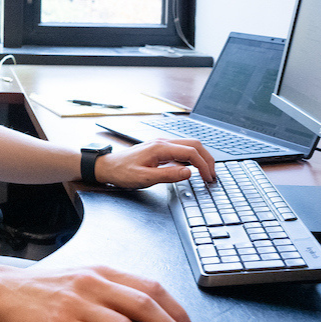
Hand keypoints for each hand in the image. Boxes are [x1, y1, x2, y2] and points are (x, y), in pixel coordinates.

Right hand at [0, 265, 199, 321]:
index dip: (176, 310)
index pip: (151, 287)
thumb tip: (148, 313)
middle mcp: (94, 284)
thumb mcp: (82, 277)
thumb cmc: (43, 288)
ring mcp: (79, 304)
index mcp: (102, 271)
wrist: (3, 290)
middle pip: (146, 306)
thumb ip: (112, 290)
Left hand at [96, 137, 215, 187]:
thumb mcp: (145, 178)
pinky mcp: (160, 149)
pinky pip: (181, 149)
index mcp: (160, 148)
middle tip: (213, 175)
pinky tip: (193, 168)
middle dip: (207, 159)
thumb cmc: (122, 172)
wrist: (107, 167)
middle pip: (194, 144)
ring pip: (189, 145)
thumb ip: (168, 175)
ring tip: (207, 172)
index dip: (204, 165)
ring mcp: (161, 144)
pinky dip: (192, 158)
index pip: (191, 152)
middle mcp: (163, 142)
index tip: (209, 179)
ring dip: (201, 157)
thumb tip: (189, 173)